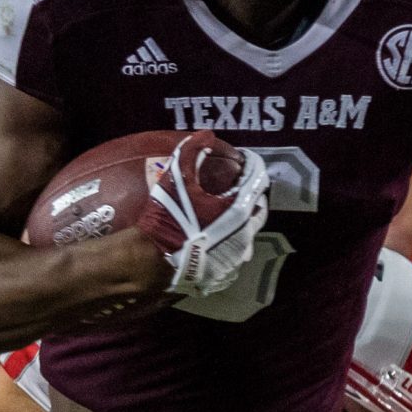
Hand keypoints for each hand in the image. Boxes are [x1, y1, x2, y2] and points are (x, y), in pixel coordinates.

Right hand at [144, 135, 269, 297]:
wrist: (153, 261)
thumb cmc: (168, 218)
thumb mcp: (175, 179)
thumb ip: (191, 152)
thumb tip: (205, 135)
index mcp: (239, 210)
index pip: (258, 179)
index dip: (252, 165)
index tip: (243, 160)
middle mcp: (245, 235)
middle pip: (259, 209)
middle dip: (251, 197)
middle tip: (235, 189)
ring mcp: (236, 258)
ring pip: (247, 235)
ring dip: (240, 223)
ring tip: (224, 216)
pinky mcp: (225, 275)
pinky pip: (233, 256)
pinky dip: (228, 246)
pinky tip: (213, 242)